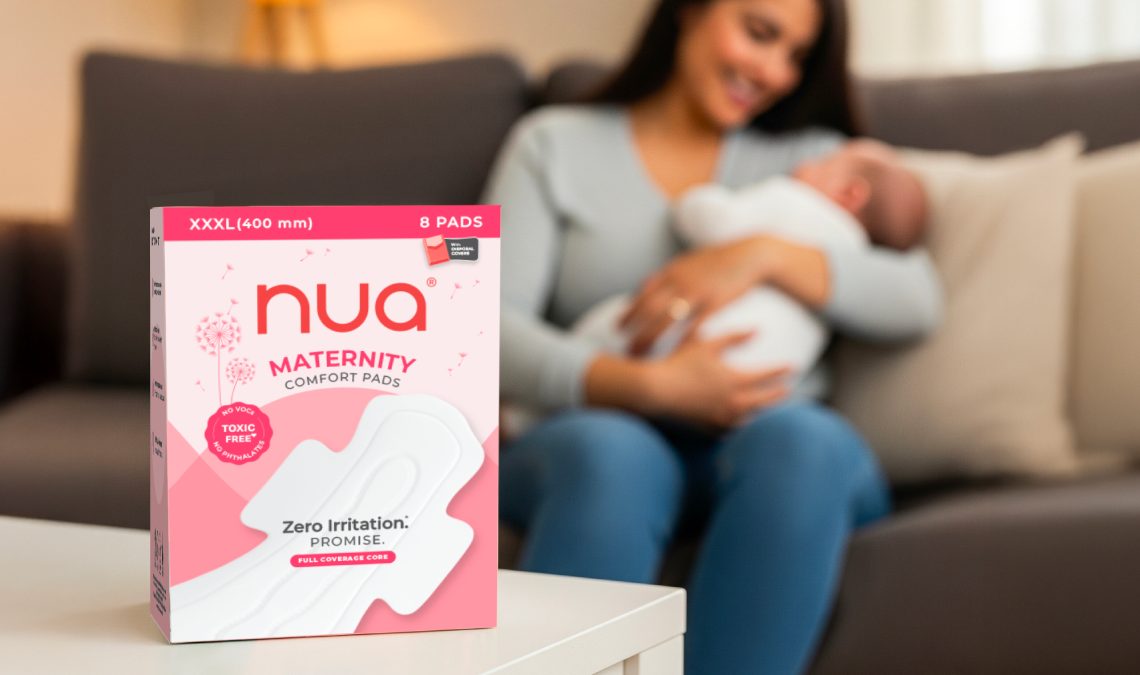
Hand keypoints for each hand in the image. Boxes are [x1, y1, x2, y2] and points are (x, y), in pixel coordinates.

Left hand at [620, 235, 830, 354]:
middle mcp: (680, 280)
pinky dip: (682, 339)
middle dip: (634, 329)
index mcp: (672, 270)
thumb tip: (645, 284)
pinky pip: (695, 324)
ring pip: (666, 319)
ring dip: (649, 337)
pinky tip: (674, 353)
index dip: (628, 311)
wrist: (751, 255)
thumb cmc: (719, 260)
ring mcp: (697, 291)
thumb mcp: (688, 261)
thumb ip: (667, 275)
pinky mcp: (715, 302)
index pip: (643, 293)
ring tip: (640, 352)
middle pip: (649, 308)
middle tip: (624, 347)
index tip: (618, 327)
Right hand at [644, 332, 790, 427]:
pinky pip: (732, 429)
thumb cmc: (679, 363)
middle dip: (779, 394)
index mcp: (736, 380)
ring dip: (762, 411)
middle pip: (765, 400)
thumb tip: (757, 330)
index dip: (782, 370)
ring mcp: (722, 417)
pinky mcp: (709, 427)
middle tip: (787, 389)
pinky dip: (740, 424)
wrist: (656, 390)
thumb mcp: (707, 344)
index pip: (767, 375)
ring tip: (767, 407)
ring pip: (751, 417)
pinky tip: (741, 422)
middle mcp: (734, 402)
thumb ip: (734, 336)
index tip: (792, 367)